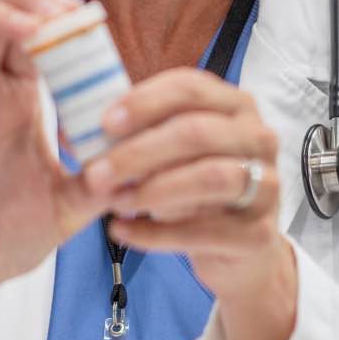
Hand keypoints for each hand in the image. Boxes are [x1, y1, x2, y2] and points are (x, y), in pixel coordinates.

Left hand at [83, 68, 295, 302]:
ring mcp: (266, 184)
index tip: (104, 122)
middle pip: (196, 132)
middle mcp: (258, 137)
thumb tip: (72, 131)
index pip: (190, 87)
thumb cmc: (195, 189)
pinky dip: (156, 234)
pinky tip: (123, 233)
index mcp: (234, 105)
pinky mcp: (259, 232)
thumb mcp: (172, 154)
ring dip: (151, 191)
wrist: (238, 251)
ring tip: (114, 204)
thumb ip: (137, 135)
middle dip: (138, 153)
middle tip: (94, 174)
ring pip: (208, 178)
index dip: (145, 101)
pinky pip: (204, 230)